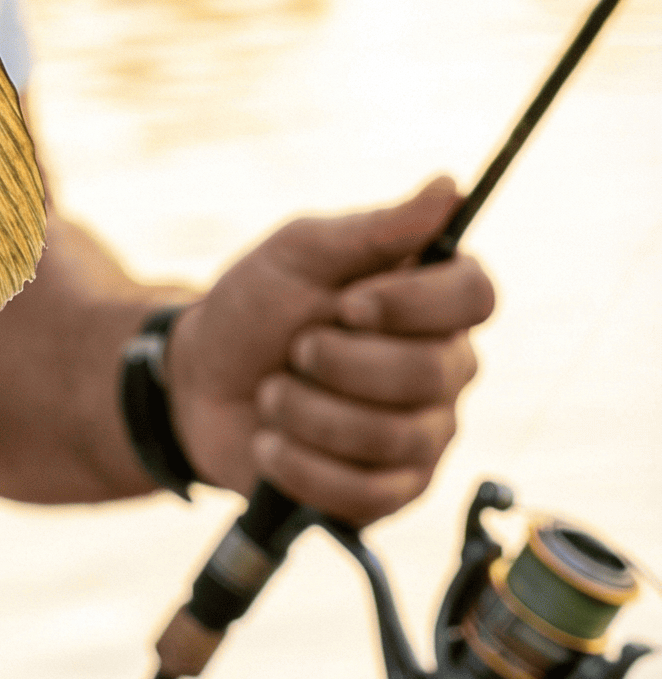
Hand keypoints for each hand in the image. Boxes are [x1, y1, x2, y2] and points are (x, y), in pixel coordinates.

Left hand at [165, 179, 494, 524]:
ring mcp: (425, 434)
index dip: (416, 303)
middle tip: (294, 349)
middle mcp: (445, 366)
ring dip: (310, 413)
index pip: (477, 295)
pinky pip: (370, 495)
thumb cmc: (256, 306)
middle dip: (341, 362)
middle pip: (433, 372)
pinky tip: (269, 445)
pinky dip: (303, 467)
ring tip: (271, 395)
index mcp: (430, 299)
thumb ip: (375, 227)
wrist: (200, 384)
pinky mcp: (393, 491)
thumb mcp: (299, 252)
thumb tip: (449, 183)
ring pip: (396, 436)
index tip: (348, 302)